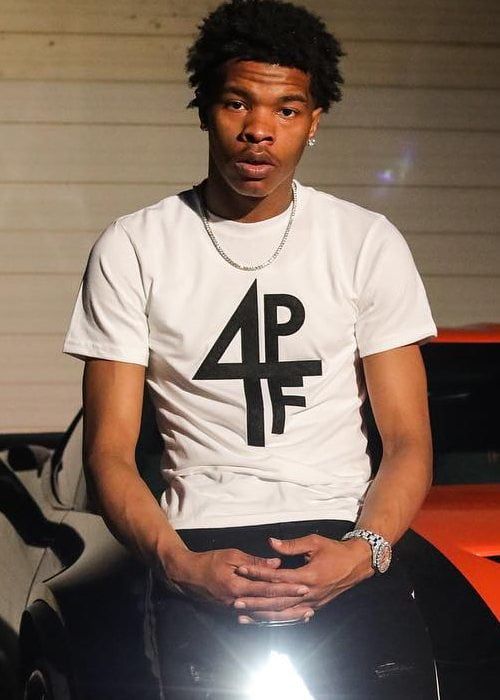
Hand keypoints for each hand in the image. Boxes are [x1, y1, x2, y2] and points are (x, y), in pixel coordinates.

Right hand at [159, 547, 312, 613]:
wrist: (188, 575)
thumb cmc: (209, 561)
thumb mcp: (231, 555)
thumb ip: (254, 562)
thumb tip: (277, 564)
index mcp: (239, 586)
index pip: (268, 589)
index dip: (287, 589)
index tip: (304, 586)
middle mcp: (239, 601)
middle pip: (270, 606)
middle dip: (291, 605)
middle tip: (310, 604)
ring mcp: (236, 609)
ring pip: (266, 616)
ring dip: (286, 616)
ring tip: (304, 615)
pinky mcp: (234, 611)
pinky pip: (257, 617)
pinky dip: (272, 618)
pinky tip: (285, 619)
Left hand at [233, 535, 373, 622]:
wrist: (356, 564)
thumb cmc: (334, 550)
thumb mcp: (314, 542)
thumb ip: (291, 545)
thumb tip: (271, 543)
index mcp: (308, 576)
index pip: (277, 577)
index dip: (258, 574)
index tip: (241, 571)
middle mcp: (308, 594)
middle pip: (277, 600)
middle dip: (255, 602)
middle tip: (236, 603)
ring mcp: (311, 604)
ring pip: (283, 613)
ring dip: (262, 616)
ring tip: (243, 617)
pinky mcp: (314, 608)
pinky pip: (292, 617)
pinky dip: (277, 620)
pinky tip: (263, 622)